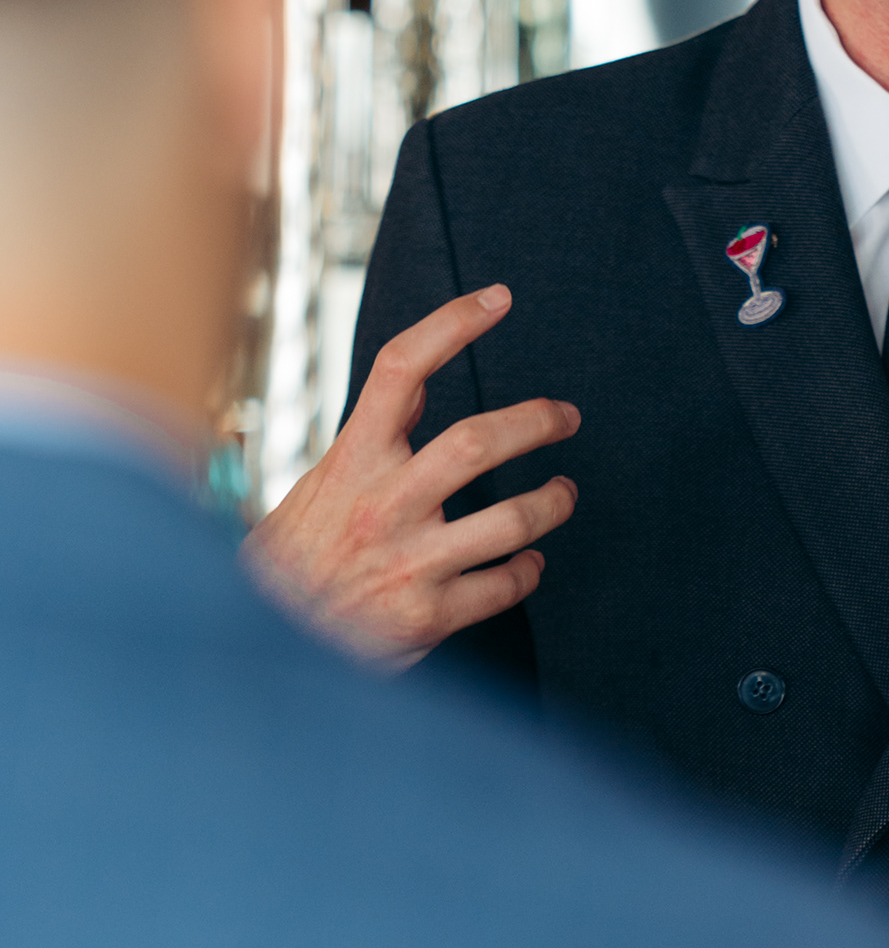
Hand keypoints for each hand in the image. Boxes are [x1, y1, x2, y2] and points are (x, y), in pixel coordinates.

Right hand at [243, 286, 579, 668]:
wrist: (262, 648)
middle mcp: (382, 506)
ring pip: (511, 520)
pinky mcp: (428, 617)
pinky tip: (529, 563)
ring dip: (551, 502)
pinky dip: (526, 571)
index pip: (401, 369)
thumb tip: (421, 383)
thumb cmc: (295, 560)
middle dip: (536, 421)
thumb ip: (373, 438)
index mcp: (351, 462)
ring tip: (563, 493)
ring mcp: (408, 563)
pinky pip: (504, 586)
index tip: (498, 299)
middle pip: (476, 441)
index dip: (452, 324)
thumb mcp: (320, 486)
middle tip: (567, 416)